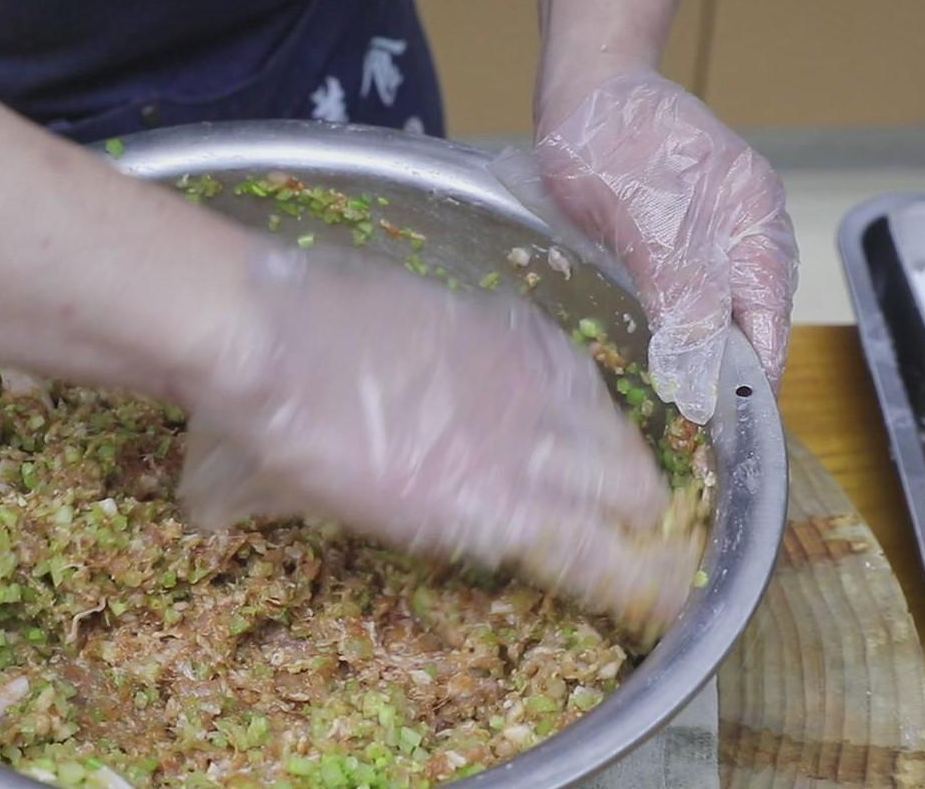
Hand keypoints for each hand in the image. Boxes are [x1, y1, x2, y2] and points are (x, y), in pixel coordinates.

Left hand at [177, 243, 700, 633]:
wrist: (263, 334)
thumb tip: (349, 520)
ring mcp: (509, 384)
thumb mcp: (319, 510)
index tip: (661, 594)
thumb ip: (382, 521)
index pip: (588, 555)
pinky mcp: (495, 329)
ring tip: (631, 470)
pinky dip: (587, 392)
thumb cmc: (272, 436)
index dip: (636, 580)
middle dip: (640, 517)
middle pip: (617, 490)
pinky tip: (587, 400)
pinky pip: (568, 366)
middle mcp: (512, 452)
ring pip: (604, 426)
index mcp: (475, 511)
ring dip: (625, 457)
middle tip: (644, 527)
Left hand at [523, 69, 798, 422]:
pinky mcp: (684, 234)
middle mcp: (749, 231)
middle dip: (722, 373)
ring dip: (698, 352)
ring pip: (721, 312)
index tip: (720, 429)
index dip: (747, 380)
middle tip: (685, 422)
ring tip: (669, 395)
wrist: (584, 87)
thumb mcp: (646, 225)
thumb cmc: (612, 141)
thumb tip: (702, 376)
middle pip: (751, 323)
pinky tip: (655, 346)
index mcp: (756, 226)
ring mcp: (719, 231)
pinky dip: (678, 323)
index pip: (769, 326)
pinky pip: (693, 293)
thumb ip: (682, 298)